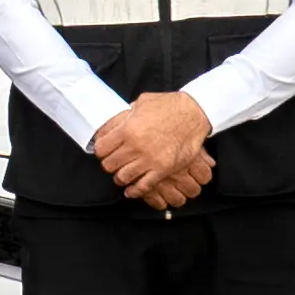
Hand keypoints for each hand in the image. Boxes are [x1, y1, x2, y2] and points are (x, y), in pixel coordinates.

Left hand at [93, 90, 213, 212]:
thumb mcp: (141, 103)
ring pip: (123, 177)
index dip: (101, 150)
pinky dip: (135, 191)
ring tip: (123, 174)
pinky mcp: (162, 169)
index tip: (104, 150)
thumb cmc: (169, 106)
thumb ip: (125, 116)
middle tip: (114, 162)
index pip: (101, 149)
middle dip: (110, 164)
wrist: (194, 114)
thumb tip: (113, 125)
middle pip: (109, 165)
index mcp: (127, 130)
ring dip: (121, 177)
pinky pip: (143, 186)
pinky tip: (132, 190)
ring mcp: (149, 160)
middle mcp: (135, 147)